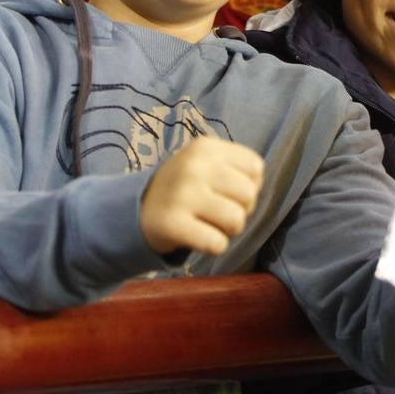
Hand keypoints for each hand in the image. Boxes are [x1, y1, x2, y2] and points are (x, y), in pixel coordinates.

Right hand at [139, 136, 263, 255]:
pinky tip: (198, 237)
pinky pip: (217, 243)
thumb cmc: (185, 188)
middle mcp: (194, 165)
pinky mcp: (172, 224)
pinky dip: (214, 246)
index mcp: (206, 147)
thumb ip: (237, 169)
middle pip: (249, 195)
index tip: (226, 190)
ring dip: (228, 230)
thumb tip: (258, 187)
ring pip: (236, 220)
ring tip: (209, 223)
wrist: (136, 210)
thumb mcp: (206, 164)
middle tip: (217, 211)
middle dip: (240, 209)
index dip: (248, 184)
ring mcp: (182, 194)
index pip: (255, 168)